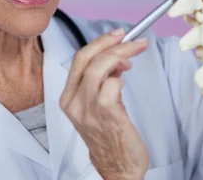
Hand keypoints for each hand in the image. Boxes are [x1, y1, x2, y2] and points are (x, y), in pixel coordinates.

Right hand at [59, 28, 148, 179]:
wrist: (117, 166)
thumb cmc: (109, 134)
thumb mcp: (96, 104)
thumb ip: (101, 80)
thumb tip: (116, 58)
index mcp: (68, 98)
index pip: (78, 60)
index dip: (99, 42)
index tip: (117, 35)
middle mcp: (74, 103)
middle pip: (87, 59)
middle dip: (111, 43)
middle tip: (132, 39)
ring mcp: (89, 110)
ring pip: (99, 68)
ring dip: (121, 55)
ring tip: (133, 58)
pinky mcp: (107, 115)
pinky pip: (112, 85)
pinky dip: (119, 78)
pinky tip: (123, 83)